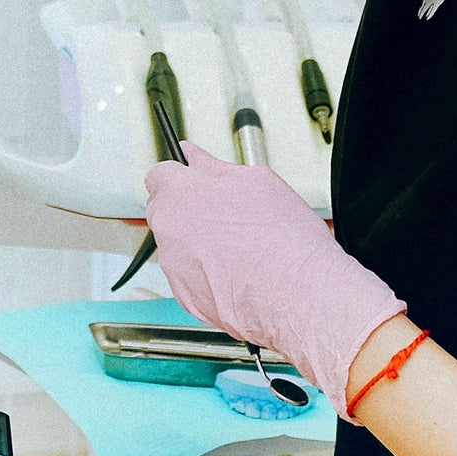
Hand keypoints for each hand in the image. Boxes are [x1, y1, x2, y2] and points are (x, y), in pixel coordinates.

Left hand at [139, 143, 402, 397]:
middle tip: (222, 215)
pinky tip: (235, 270)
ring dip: (196, 243)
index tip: (193, 181)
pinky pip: (187, 275)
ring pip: (176, 245)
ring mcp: (173, 265)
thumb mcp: (258, 182)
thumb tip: (198, 159)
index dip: (180, 178)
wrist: (296, 296)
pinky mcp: (184, 296)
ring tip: (237, 247)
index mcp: (182, 192)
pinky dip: (204, 272)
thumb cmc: (284, 242)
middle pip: (163, 210)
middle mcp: (170, 228)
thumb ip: (215, 167)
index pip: (159, 174)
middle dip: (185, 209)